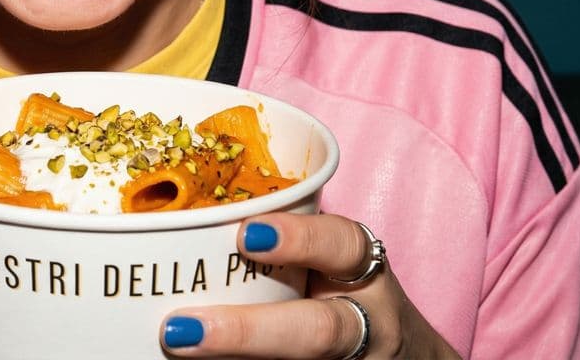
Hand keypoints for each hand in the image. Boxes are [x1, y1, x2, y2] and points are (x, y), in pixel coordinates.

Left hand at [161, 212, 460, 358]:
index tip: (246, 234)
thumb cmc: (344, 288)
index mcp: (362, 270)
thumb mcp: (330, 260)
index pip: (342, 244)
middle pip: (317, 332)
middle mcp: (368, 321)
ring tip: (179, 352)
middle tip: (180, 328)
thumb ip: (276, 248)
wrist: (405, 354)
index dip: (298, 238)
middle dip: (247, 332)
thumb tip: (174, 232)